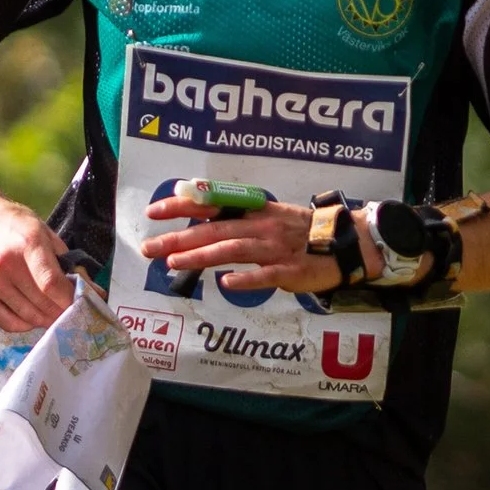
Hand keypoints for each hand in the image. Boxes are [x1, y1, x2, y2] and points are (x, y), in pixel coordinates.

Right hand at [0, 193, 79, 330]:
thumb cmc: (15, 225)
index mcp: (28, 243)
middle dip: (61, 313)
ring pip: (27, 316)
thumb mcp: (45, 233)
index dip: (69, 300)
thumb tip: (94, 291)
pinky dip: (24, 325)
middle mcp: (5, 263)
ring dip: (45, 320)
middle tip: (71, 315)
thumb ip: (68, 262)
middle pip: (42, 303)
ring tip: (54, 315)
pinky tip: (32, 318)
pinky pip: (6, 322)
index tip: (80, 305)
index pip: (52, 283)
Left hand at [140, 186, 375, 296]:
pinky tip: (226, 284)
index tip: (153, 212)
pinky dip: (246, 279)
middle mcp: (259, 226)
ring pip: (233, 250)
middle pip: (213, 231)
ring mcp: (274, 248)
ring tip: (173, 263)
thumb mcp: (265, 213)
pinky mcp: (290, 271)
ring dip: (202, 256)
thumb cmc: (297, 230)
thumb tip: (195, 207)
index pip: (211, 205)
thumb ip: (233, 214)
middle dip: (179, 238)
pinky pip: (266, 275)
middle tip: (149, 248)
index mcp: (252, 211)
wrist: (341, 242)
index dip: (181, 206)